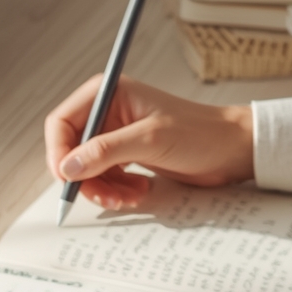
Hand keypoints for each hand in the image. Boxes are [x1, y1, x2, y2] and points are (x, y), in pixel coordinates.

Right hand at [45, 75, 253, 210]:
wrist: (231, 149)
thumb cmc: (199, 133)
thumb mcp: (149, 140)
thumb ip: (105, 152)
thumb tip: (67, 167)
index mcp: (108, 94)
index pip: (62, 123)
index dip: (59, 153)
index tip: (67, 179)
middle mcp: (108, 112)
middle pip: (72, 150)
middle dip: (85, 177)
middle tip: (106, 196)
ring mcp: (117, 134)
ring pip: (88, 168)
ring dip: (103, 188)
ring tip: (129, 197)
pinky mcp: (128, 154)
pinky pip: (106, 176)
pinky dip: (117, 189)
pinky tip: (138, 191)